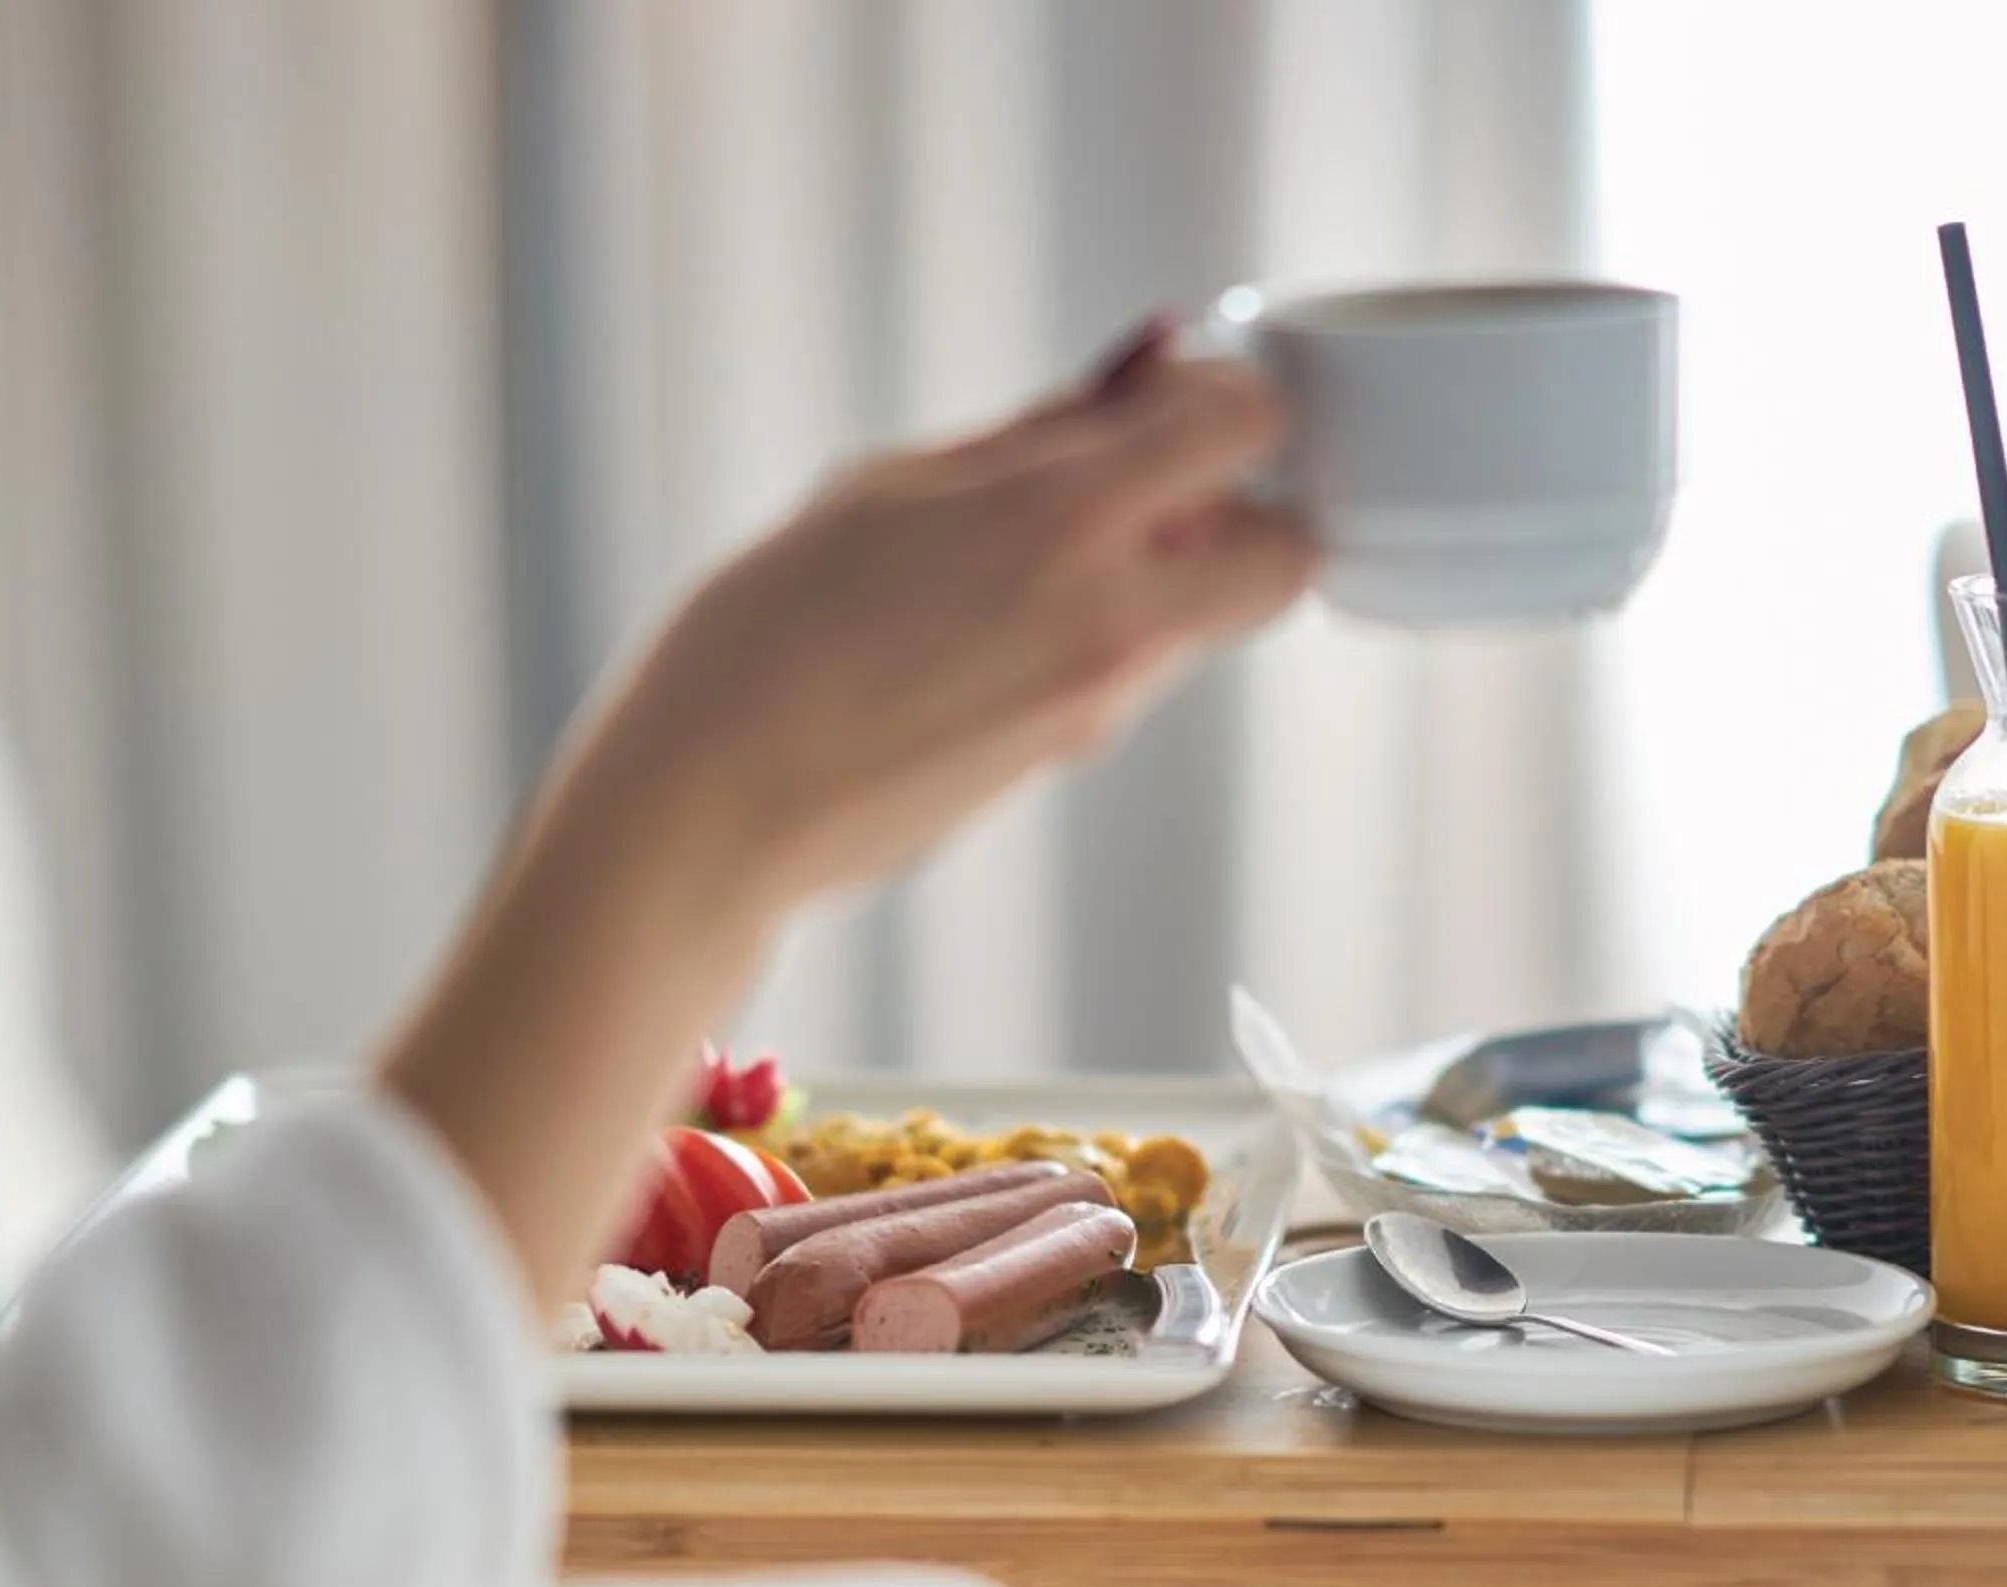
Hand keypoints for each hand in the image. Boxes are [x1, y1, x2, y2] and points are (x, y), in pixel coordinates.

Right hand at [573, 345, 1313, 912]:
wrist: (718, 802)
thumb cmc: (770, 632)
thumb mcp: (893, 484)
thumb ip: (1040, 430)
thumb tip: (1149, 363)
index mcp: (1064, 514)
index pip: (1247, 423)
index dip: (1222, 398)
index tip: (1174, 395)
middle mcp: (1116, 613)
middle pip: (1288, 550)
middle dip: (1246, 511)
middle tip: (1147, 490)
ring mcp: (1109, 699)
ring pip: (1214, 615)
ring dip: (1168, 572)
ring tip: (1027, 563)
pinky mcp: (1080, 753)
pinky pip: (1143, 666)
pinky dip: (1108, 630)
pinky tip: (994, 630)